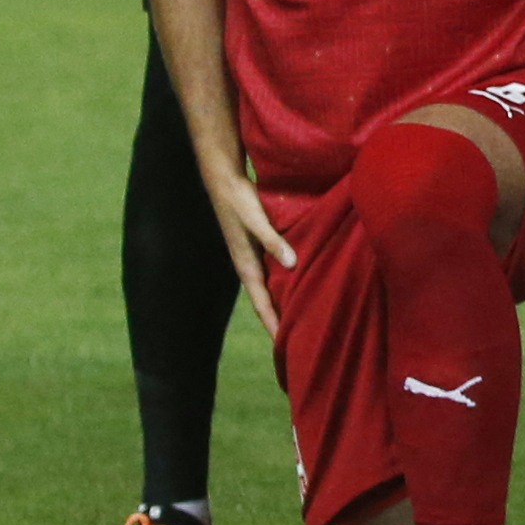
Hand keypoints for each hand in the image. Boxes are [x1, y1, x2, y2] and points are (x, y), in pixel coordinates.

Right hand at [206, 166, 295, 337]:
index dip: (271, 322)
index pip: (261, 302)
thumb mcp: (257, 220)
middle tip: (294, 339)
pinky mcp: (257, 246)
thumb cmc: (239, 201)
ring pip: (269, 286)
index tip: (282, 343)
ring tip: (299, 317)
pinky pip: (272, 271)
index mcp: (245, 264)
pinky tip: (297, 284)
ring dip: (281, 302)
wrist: (224, 182)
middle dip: (277, 319)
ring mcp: (252, 256)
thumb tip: (292, 263)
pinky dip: (283, 282)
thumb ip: (273, 241)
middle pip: (266, 299)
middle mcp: (248, 265)